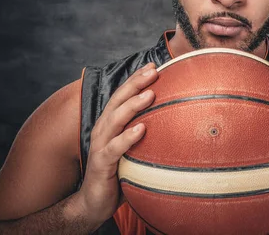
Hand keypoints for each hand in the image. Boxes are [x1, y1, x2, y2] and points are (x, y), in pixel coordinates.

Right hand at [76, 62, 157, 225]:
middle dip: (135, 84)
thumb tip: (175, 123)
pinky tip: (142, 129)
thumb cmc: (118, 173)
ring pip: (115, 119)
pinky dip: (128, 137)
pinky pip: (115, 148)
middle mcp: (103, 130)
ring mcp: (101, 146)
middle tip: (154, 71)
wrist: (94, 203)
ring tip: (150, 94)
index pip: (123, 96)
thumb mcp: (133, 150)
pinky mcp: (101, 164)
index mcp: (110, 124)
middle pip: (118, 101)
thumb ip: (146, 135)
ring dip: (132, 105)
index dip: (136, 79)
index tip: (154, 65)